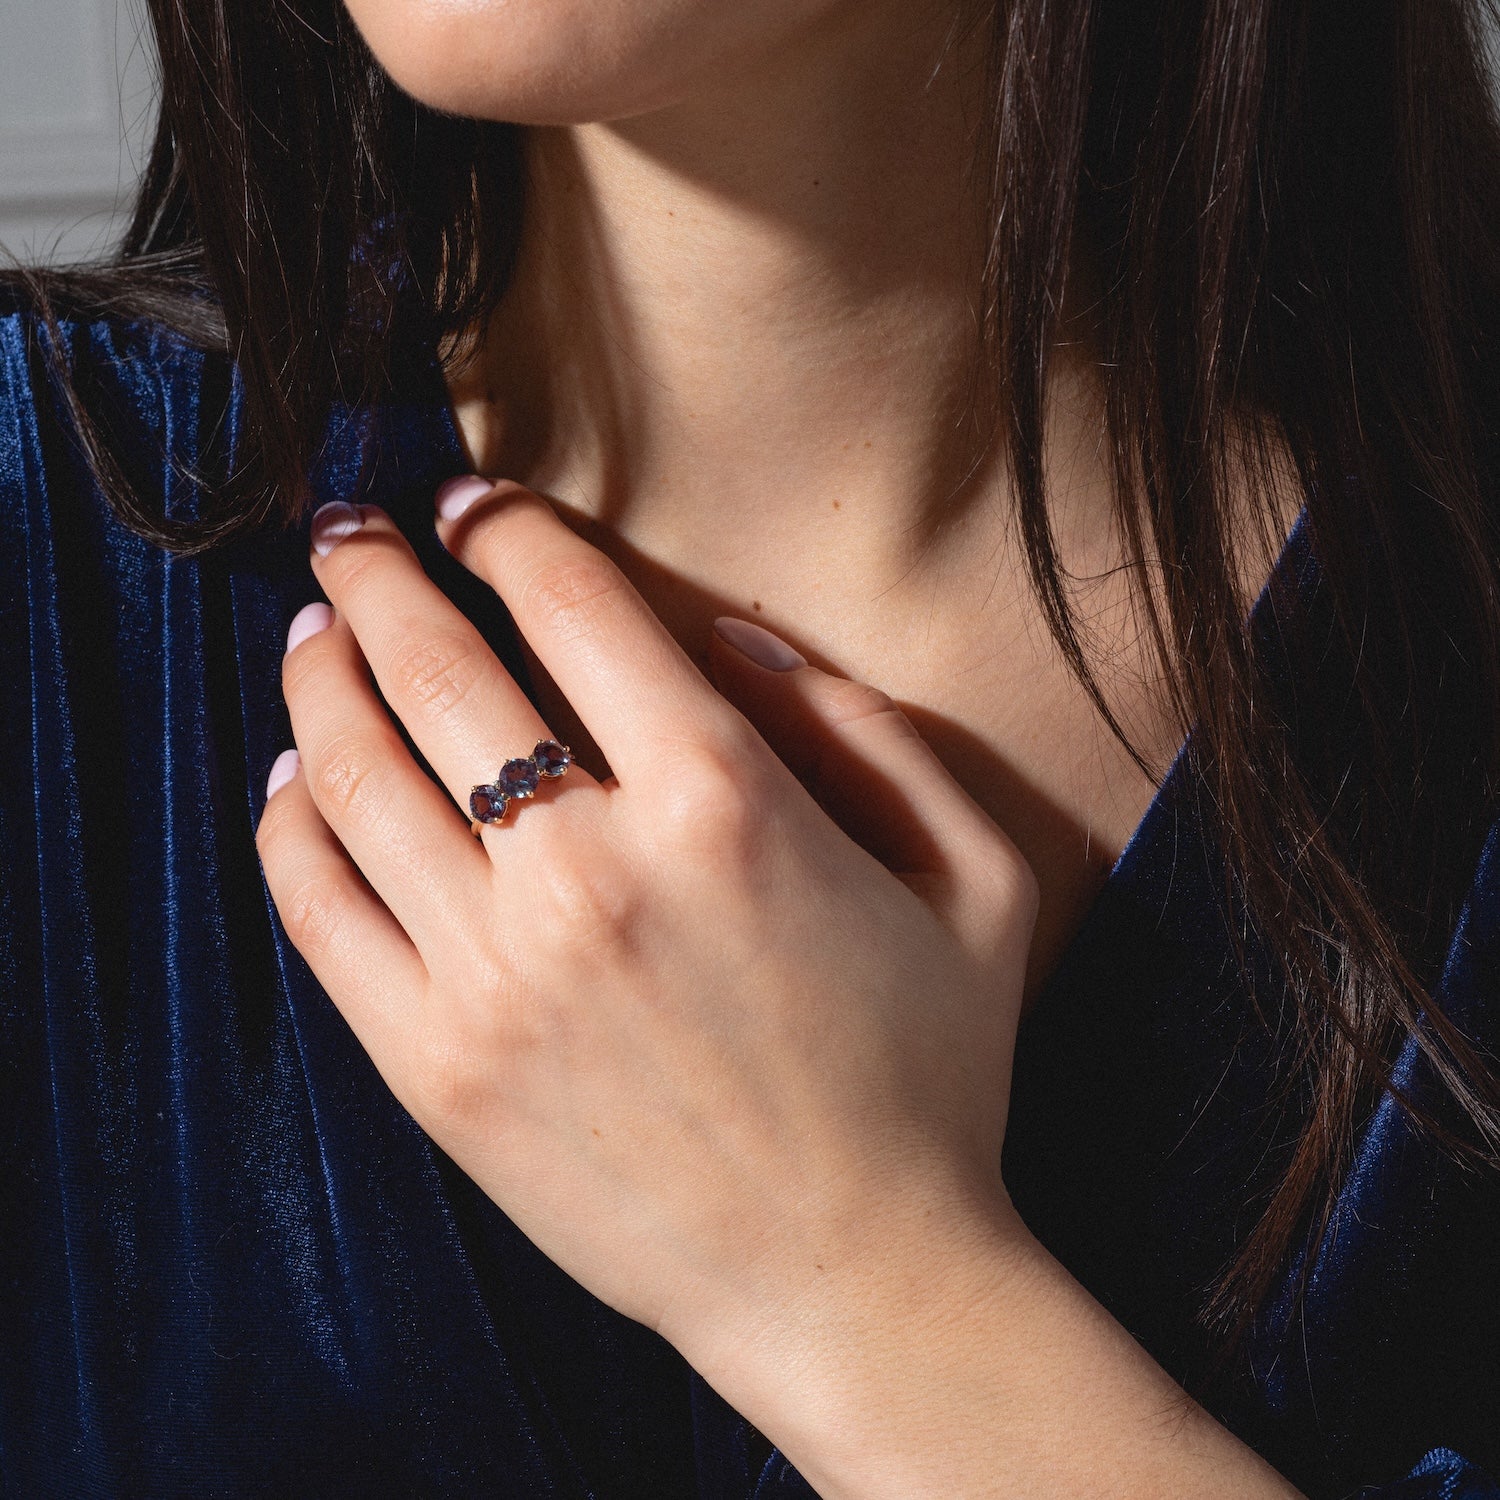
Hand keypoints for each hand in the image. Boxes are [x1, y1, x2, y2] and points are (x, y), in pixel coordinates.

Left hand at [255, 480, 1039, 1369]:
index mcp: (726, 804)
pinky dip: (288, 822)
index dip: (511, 529)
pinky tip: (293, 780)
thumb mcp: (973, 876)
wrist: (855, 1280)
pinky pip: (317, 909)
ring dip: (318, 676)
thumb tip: (731, 641)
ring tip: (311, 632)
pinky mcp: (437, 1068)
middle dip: (376, 572)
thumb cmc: (929, 1078)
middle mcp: (593, 872)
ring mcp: (496, 976)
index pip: (575, 605)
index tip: (475, 503)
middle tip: (348, 528)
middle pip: (437, 666)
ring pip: (354, 773)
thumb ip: (870, 729)